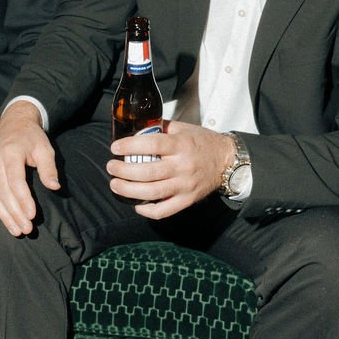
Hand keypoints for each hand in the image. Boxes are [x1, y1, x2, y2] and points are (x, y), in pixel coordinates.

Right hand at [0, 101, 59, 234]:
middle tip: (27, 229)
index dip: (23, 200)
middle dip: (15, 213)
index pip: (16, 182)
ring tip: (15, 230)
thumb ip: (49, 168)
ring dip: (3, 215)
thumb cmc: (31, 138)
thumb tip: (54, 187)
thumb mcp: (45, 148)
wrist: (13, 123)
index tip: (32, 216)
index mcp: (11, 153)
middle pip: (4, 192)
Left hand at [107, 120, 232, 218]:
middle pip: (147, 172)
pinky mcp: (188, 200)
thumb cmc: (202, 142)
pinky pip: (164, 210)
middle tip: (111, 167)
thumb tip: (136, 128)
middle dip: (123, 171)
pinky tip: (136, 204)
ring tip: (115, 184)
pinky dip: (147, 210)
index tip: (115, 148)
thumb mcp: (183, 128)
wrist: (227, 160)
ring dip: (128, 190)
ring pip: (152, 192)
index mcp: (181, 145)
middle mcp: (182, 166)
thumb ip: (160, 128)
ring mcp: (185, 185)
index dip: (129, 147)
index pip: (151, 144)